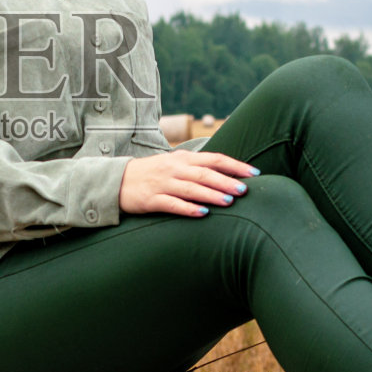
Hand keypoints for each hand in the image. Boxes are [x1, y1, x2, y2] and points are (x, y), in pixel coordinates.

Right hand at [119, 150, 259, 216]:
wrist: (116, 180)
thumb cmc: (153, 174)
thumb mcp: (175, 164)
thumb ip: (198, 167)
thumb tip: (229, 173)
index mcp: (183, 158)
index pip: (214, 159)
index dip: (235, 165)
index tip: (254, 173)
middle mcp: (174, 169)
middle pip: (205, 173)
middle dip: (227, 181)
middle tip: (246, 190)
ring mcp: (162, 184)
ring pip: (191, 188)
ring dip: (211, 194)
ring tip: (229, 201)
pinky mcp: (151, 199)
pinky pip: (172, 204)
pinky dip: (188, 208)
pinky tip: (202, 213)